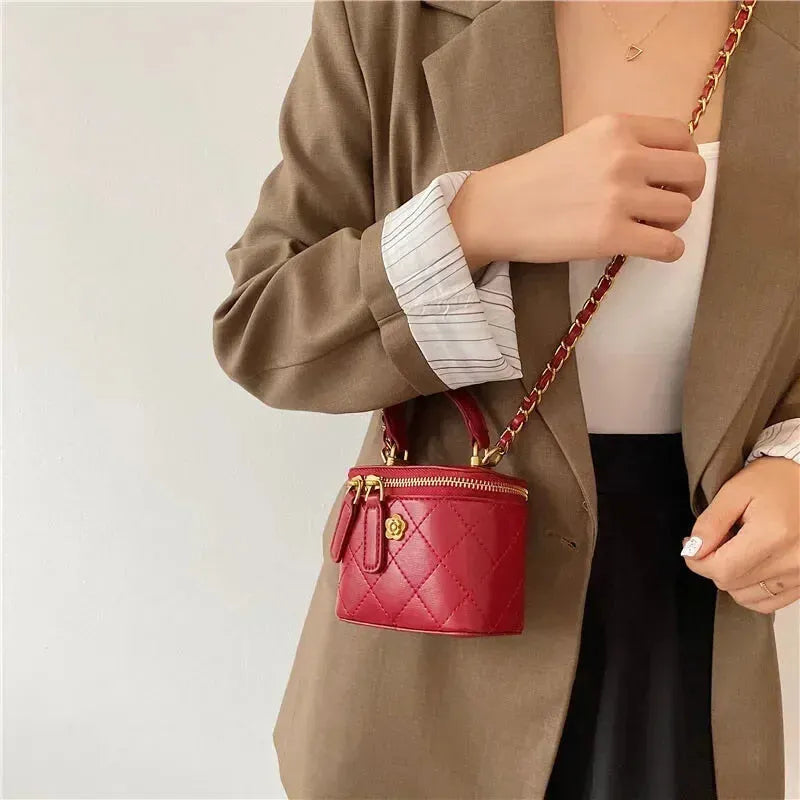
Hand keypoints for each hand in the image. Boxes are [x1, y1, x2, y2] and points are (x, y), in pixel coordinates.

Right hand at [448, 112, 705, 273]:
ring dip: (672, 224)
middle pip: (692, 173)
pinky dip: (668, 252)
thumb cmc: (531, 179)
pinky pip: (668, 247)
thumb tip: (660, 168)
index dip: (684, 160)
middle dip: (687, 192)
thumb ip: (620, 145)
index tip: (670, 177)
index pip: (682, 136)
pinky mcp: (610, 237)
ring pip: (682, 212)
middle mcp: (625, 156)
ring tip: (648, 230)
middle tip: (666, 206)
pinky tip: (652, 250)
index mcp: (617, 127)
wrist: (494, 211)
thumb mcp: (580, 142)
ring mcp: (619, 198)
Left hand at [681, 457, 799, 612]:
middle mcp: (792, 560)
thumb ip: (711, 522)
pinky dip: (752, 590)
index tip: (690, 547)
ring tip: (735, 551)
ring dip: (731, 579)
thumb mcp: (735, 491)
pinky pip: (771, 602)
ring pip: (748, 598)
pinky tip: (749, 566)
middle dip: (712, 565)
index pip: (722, 569)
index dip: (697, 561)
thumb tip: (693, 550)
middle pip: (732, 584)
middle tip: (714, 542)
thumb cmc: (775, 480)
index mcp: (773, 535)